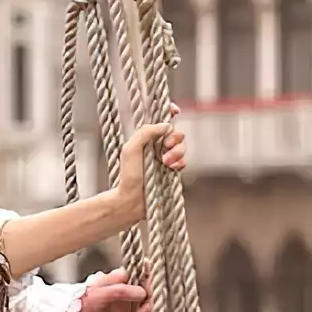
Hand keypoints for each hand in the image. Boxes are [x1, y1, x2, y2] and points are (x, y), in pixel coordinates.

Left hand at [75, 266, 152, 311]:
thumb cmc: (83, 300)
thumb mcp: (102, 293)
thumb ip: (122, 291)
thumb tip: (142, 292)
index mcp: (123, 278)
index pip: (145, 276)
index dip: (151, 285)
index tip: (151, 296)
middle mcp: (128, 288)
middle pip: (149, 293)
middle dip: (150, 304)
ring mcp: (128, 302)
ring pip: (147, 306)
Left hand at [112, 107, 187, 224]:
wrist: (132, 200)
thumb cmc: (128, 175)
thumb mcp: (130, 149)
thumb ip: (145, 132)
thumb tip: (166, 125)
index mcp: (146, 138)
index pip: (160, 120)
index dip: (169, 111)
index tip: (175, 110)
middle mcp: (157, 146)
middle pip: (175, 132)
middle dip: (174, 138)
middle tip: (165, 146)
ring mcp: (165, 157)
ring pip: (182, 146)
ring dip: (177, 152)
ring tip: (166, 162)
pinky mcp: (172, 170)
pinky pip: (184, 161)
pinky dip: (180, 163)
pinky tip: (172, 168)